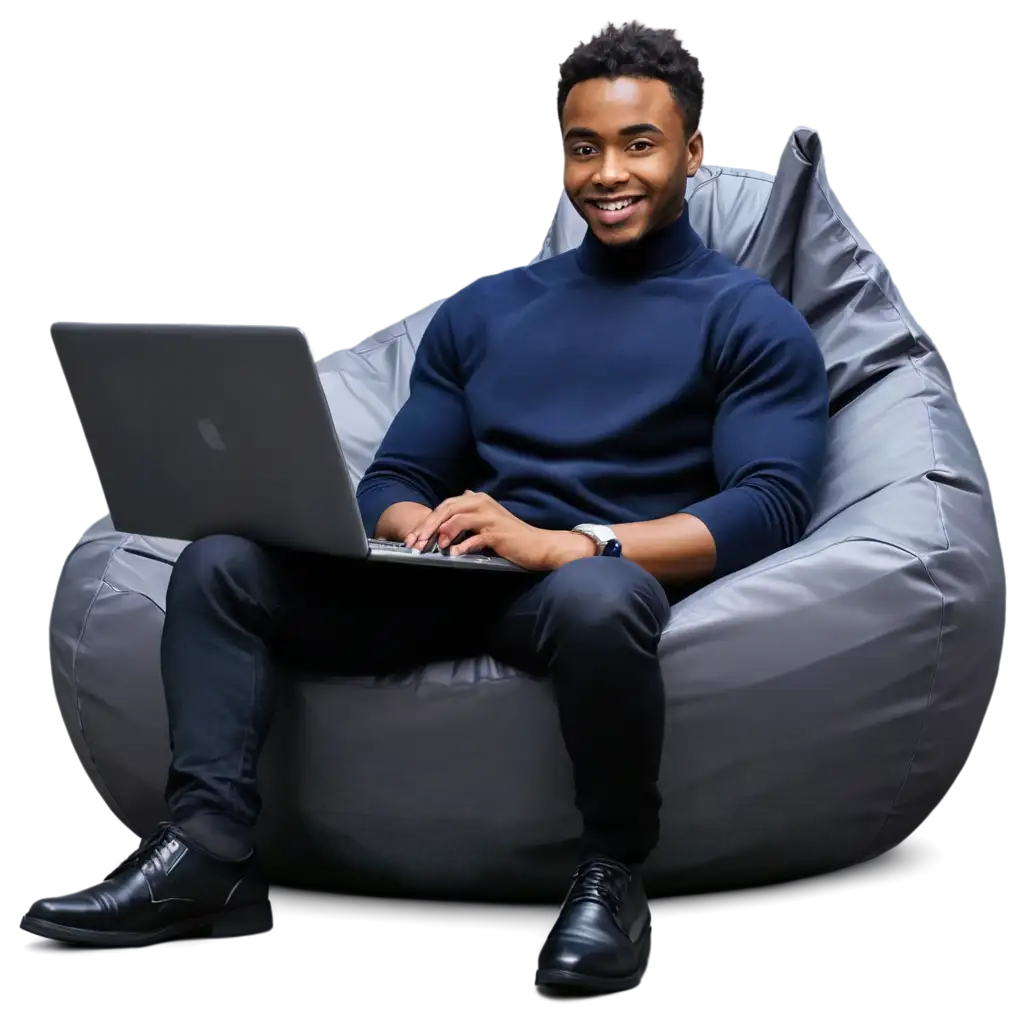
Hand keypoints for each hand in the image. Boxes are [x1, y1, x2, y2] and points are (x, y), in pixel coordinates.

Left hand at [405, 490, 594, 571]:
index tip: (413, 538)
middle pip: (448, 509)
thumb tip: (449, 514)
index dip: (427, 520)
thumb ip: (468, 514)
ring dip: (443, 533)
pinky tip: (455, 554)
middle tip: (416, 543)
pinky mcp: (498, 533)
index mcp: (477, 499)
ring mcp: (490, 517)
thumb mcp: (486, 520)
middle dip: (428, 526)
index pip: (445, 505)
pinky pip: (476, 537)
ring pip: (458, 519)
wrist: (537, 545)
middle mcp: (482, 503)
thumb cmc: (510, 536)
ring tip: (433, 547)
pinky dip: (464, 545)